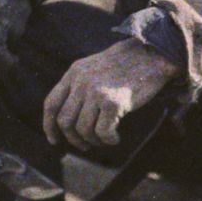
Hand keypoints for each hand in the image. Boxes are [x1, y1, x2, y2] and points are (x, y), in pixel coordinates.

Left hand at [43, 39, 180, 151]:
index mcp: (74, 72)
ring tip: (105, 139)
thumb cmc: (127, 65)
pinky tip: (115, 138)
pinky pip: (103, 132)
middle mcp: (82, 82)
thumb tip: (68, 120)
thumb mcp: (94, 67)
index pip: (51, 104)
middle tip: (86, 145)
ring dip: (93, 141)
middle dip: (73, 139)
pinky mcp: (114, 102)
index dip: (48, 126)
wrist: (153, 54)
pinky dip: (108, 140)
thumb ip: (79, 85)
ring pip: (83, 130)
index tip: (54, 140)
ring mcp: (97, 92)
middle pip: (65, 121)